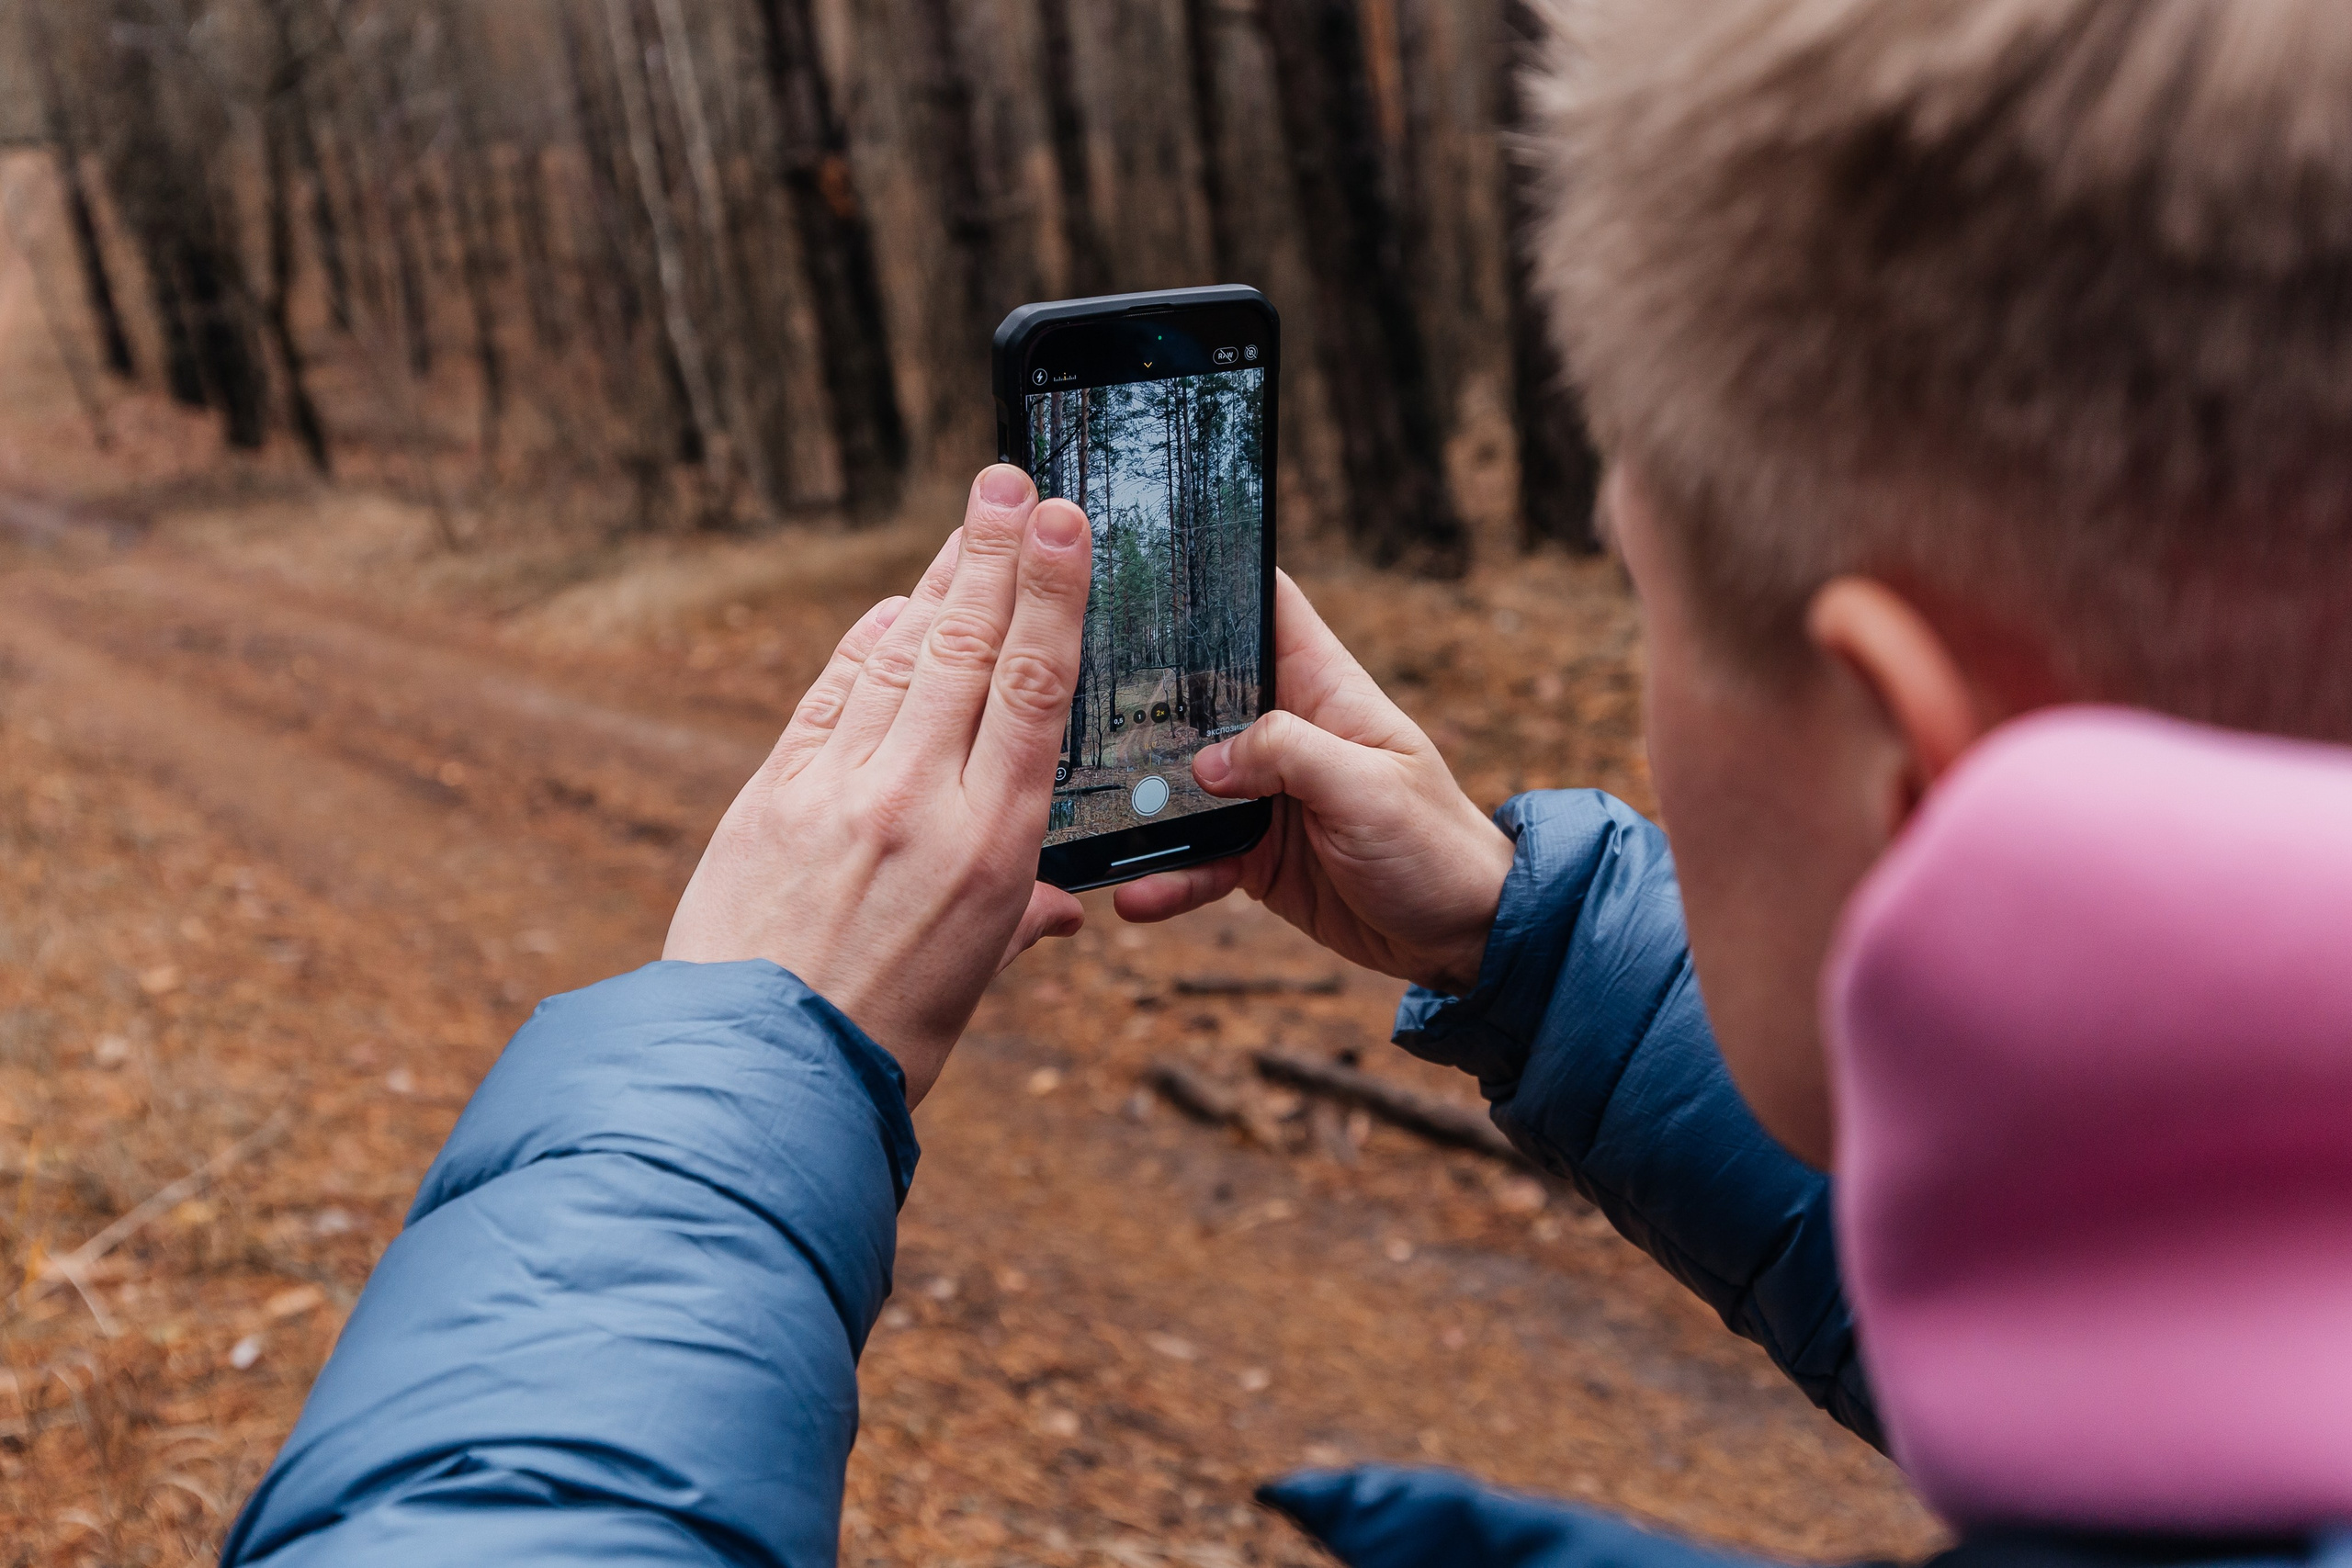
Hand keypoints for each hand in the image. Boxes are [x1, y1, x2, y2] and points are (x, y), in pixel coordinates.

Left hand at [665, 466, 1091, 1105]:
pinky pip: (828, 698)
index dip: (1051, 594)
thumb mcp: (970, 985)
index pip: (1033, 690)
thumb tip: (1056, 908)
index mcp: (991, 848)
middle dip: (991, 555)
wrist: (751, 1079)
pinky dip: (864, 647)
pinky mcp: (770, 793)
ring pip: (899, 659)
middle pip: (966, 649)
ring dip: (936, 583)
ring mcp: (838, 789)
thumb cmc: (880, 1044)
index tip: (1061, 523)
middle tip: (1008, 480)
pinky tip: (891, 611)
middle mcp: (919, 801)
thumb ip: (1015, 923)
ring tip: (967, 522)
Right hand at [1113, 572, 1515, 994]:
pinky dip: (1167, 876)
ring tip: (1087, 813)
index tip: (1146, 564)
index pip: (1268, 606)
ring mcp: (1265, 795)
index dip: (1217, 577)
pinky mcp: (1255, 855)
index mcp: (1322, 689)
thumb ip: (1288, 754)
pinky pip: (1196, 859)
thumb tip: (1205, 761)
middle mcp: (1285, 733)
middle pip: (1199, 694)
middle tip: (1067, 698)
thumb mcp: (1367, 787)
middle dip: (1141, 695)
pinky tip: (1134, 895)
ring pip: (1184, 782)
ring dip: (1141, 799)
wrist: (1462, 935)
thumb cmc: (1435, 844)